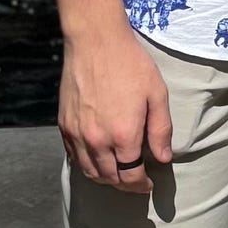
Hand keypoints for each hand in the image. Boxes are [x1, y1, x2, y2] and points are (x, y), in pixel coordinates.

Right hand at [59, 25, 172, 192]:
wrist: (96, 42)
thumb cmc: (131, 64)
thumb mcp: (156, 93)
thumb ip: (160, 129)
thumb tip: (163, 158)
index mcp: (123, 134)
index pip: (131, 175)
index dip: (141, 185)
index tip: (149, 184)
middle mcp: (97, 140)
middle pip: (110, 178)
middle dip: (125, 185)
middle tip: (136, 182)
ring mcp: (78, 134)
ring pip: (90, 172)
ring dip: (105, 179)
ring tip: (119, 175)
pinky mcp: (64, 126)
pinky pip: (74, 157)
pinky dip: (87, 165)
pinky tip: (97, 160)